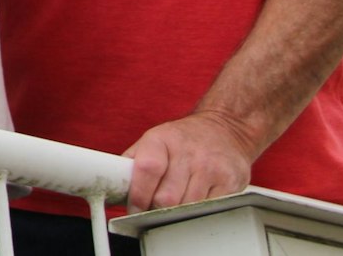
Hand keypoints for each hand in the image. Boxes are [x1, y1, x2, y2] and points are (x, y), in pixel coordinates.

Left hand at [123, 112, 255, 209]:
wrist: (226, 128)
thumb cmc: (183, 140)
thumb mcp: (153, 141)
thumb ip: (132, 163)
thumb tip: (112, 188)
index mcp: (161, 139)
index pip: (147, 169)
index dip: (138, 194)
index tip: (135, 208)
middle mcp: (188, 152)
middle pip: (166, 197)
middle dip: (156, 209)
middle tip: (155, 208)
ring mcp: (211, 167)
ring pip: (187, 208)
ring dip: (177, 213)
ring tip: (175, 205)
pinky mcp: (230, 181)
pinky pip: (209, 209)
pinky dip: (198, 213)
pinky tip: (196, 203)